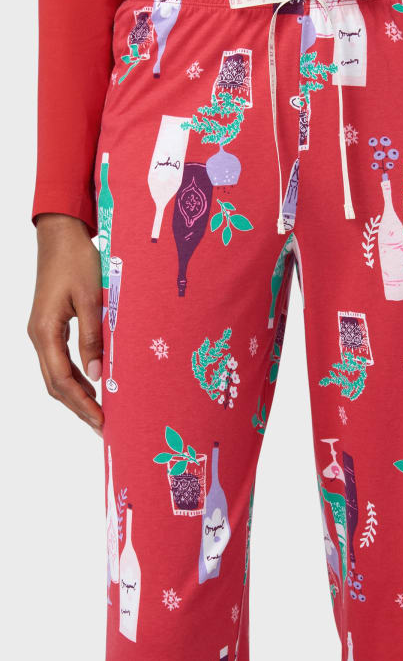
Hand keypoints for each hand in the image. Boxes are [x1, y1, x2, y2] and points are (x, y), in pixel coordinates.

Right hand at [28, 214, 103, 435]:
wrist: (61, 234)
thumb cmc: (77, 261)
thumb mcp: (91, 298)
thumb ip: (93, 337)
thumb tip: (99, 374)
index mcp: (45, 331)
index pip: (63, 380)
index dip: (83, 403)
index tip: (103, 420)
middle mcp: (39, 336)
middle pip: (56, 384)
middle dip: (79, 407)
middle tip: (104, 427)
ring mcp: (42, 331)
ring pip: (56, 375)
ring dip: (77, 395)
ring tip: (100, 413)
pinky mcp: (50, 325)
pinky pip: (59, 361)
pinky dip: (75, 378)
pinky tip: (93, 384)